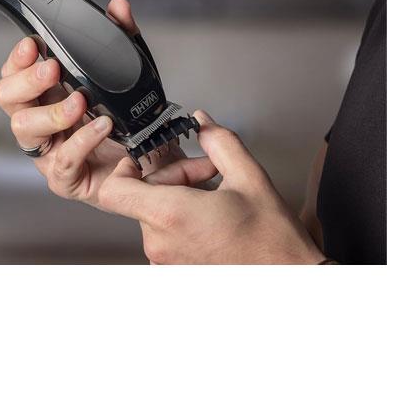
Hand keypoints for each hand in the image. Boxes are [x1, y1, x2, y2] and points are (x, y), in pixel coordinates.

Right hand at [0, 0, 205, 208]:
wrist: (157, 165)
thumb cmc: (131, 122)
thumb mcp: (131, 74)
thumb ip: (123, 39)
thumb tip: (118, 7)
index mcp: (46, 95)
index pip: (14, 72)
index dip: (18, 58)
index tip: (34, 44)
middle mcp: (40, 122)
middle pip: (7, 97)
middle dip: (26, 80)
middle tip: (52, 69)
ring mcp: (49, 152)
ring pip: (24, 129)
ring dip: (51, 111)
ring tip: (79, 101)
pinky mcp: (65, 179)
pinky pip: (62, 161)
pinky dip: (81, 141)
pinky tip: (101, 126)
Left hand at [98, 111, 326, 263]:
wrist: (289, 280)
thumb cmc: (272, 241)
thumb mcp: (249, 177)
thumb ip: (219, 141)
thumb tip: (202, 122)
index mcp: (171, 215)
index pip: (113, 190)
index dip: (125, 168)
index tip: (147, 159)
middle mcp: (160, 242)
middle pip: (141, 196)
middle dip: (172, 177)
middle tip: (208, 173)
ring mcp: (165, 261)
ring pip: (153, 214)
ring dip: (178, 198)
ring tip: (214, 197)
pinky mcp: (174, 270)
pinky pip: (164, 235)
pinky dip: (181, 220)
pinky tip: (211, 216)